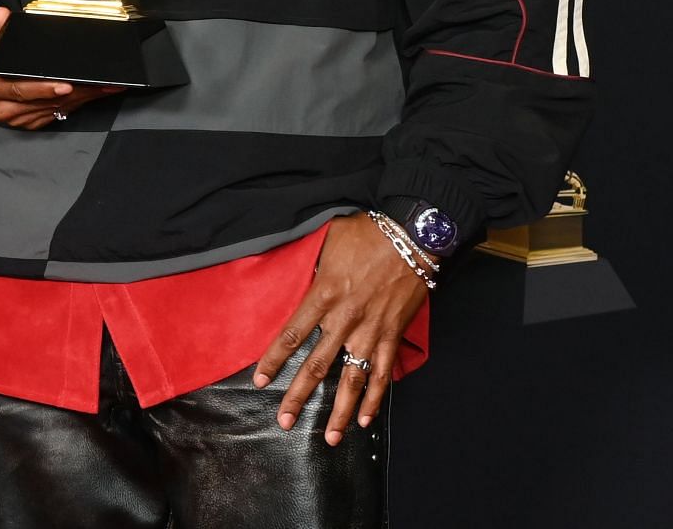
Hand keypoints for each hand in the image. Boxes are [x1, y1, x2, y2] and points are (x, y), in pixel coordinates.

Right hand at [0, 7, 123, 129]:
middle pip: (43, 103)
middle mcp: (2, 107)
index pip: (19, 90)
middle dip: (75, 93)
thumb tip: (3, 16)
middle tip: (101, 84)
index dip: (43, 89)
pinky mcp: (29, 120)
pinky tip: (93, 93)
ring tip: (105, 86)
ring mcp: (17, 117)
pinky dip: (76, 104)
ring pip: (54, 110)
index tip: (65, 85)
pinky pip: (56, 114)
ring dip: (82, 99)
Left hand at [252, 212, 429, 443]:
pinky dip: (375, 398)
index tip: (260, 380)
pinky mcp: (392, 335)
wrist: (412, 235)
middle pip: (316, 366)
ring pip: (351, 380)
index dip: (273, 360)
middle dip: (297, 396)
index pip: (291, 335)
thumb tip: (294, 276)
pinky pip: (382, 374)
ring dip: (340, 411)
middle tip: (283, 419)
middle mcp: (344, 319)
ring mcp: (370, 331)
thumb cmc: (366, 233)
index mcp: (323, 294)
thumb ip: (310, 265)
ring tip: (330, 437)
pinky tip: (366, 420)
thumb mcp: (327, 242)